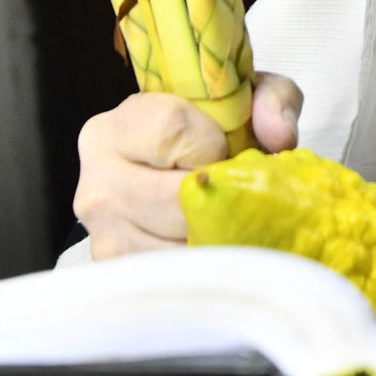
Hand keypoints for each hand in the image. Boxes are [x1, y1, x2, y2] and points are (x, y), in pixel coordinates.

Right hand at [74, 72, 302, 259]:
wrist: (179, 174)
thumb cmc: (211, 133)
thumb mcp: (246, 98)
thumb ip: (271, 100)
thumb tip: (279, 138)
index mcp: (117, 128)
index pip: (171, 130)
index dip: (212, 141)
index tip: (223, 147)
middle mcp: (97, 184)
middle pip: (175, 197)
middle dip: (219, 196)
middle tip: (235, 190)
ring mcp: (105, 236)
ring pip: (176, 245)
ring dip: (216, 235)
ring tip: (227, 217)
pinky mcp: (122, 275)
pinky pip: (176, 277)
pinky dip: (207, 265)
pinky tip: (217, 245)